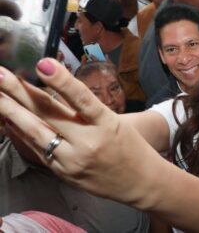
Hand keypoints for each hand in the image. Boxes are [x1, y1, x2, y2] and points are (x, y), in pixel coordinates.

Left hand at [0, 59, 152, 202]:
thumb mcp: (115, 122)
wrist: (140, 181)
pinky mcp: (64, 174)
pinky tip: (8, 121)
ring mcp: (73, 161)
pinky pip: (38, 151)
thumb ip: (84, 109)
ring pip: (36, 133)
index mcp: (107, 124)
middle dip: (20, 93)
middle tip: (0, 75)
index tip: (43, 63)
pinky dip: (22, 134)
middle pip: (49, 114)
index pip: (82, 99)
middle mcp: (89, 143)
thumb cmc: (130, 146)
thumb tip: (54, 89)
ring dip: (12, 113)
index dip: (62, 80)